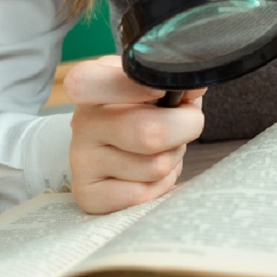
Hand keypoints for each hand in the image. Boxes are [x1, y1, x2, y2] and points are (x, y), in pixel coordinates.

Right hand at [63, 55, 205, 213]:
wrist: (117, 147)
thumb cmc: (142, 109)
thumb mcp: (154, 84)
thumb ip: (173, 81)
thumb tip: (196, 85)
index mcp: (90, 83)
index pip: (88, 83)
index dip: (131, 88)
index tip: (162, 92)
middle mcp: (81, 122)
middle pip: (150, 133)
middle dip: (184, 129)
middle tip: (186, 123)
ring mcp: (81, 161)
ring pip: (155, 167)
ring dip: (173, 159)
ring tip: (162, 149)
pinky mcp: (89, 195)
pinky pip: (144, 194)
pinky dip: (161, 185)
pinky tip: (149, 173)